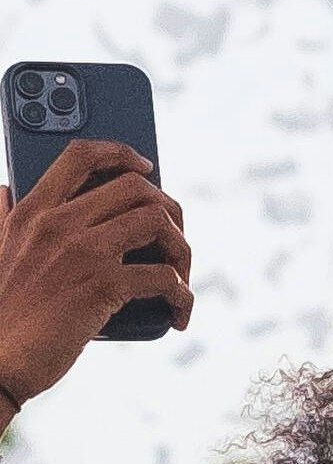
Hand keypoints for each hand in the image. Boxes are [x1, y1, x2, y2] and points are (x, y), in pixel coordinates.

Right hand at [0, 140, 191, 407]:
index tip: (147, 166)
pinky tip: (179, 311)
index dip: (123, 152)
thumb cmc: (2, 310)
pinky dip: (183, 295)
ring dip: (182, 251)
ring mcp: (81, 253)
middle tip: (173, 241)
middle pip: (136, 187)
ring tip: (180, 277)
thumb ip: (3, 215)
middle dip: (170, 211)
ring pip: (158, 222)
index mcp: (31, 210)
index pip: (81, 155)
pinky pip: (165, 277)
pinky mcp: (101, 287)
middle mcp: (58, 223)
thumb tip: (6, 189)